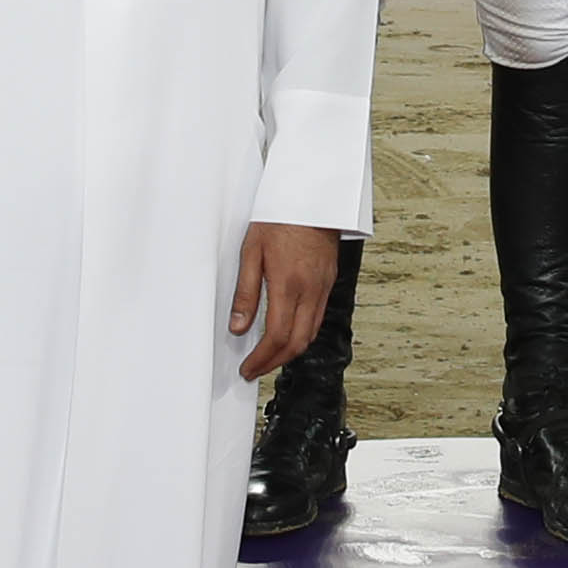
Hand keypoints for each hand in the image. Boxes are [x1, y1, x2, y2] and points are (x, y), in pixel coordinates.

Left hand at [229, 222, 339, 378]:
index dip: (261, 359)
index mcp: (288, 284)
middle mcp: (310, 290)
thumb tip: (238, 326)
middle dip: (275, 363)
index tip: (248, 368)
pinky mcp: (328, 282)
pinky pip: (317, 319)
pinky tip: (288, 334)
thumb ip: (245, 292)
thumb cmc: (279, 218)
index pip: (276, 336)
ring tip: (269, 358)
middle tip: (255, 370)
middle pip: (297, 343)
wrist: (312, 197)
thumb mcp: (251, 251)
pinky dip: (302, 335)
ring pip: (310, 334)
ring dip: (289, 353)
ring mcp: (322, 288)